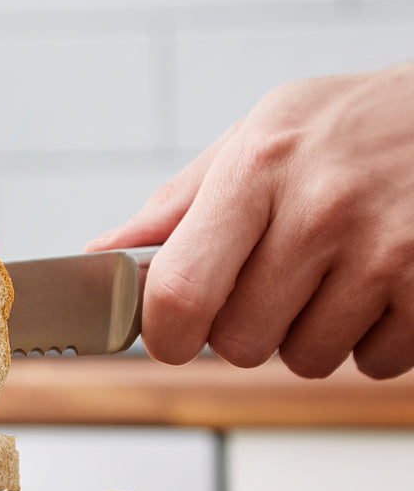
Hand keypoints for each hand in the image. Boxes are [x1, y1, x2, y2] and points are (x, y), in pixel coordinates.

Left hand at [88, 64, 413, 378]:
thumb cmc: (350, 128)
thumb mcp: (261, 135)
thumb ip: (179, 203)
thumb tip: (104, 254)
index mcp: (259, 167)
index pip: (181, 291)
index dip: (166, 335)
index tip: (172, 338)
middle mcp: (321, 209)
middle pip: (240, 342)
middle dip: (247, 330)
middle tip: (277, 284)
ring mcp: (387, 250)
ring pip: (306, 359)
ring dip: (312, 335)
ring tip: (337, 275)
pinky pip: (374, 362)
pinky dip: (372, 340)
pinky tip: (382, 285)